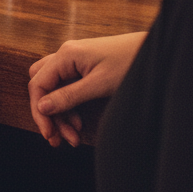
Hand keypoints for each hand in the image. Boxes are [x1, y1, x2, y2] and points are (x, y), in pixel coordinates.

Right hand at [28, 32, 146, 146]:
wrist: (154, 53)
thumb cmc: (129, 63)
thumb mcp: (99, 85)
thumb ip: (69, 96)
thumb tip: (42, 107)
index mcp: (66, 55)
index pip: (38, 83)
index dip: (39, 111)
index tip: (49, 134)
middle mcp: (66, 55)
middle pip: (42, 85)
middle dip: (47, 113)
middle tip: (57, 138)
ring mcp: (74, 60)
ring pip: (54, 88)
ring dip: (60, 113)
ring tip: (73, 136)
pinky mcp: (84, 67)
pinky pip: (67, 87)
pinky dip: (70, 106)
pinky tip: (79, 123)